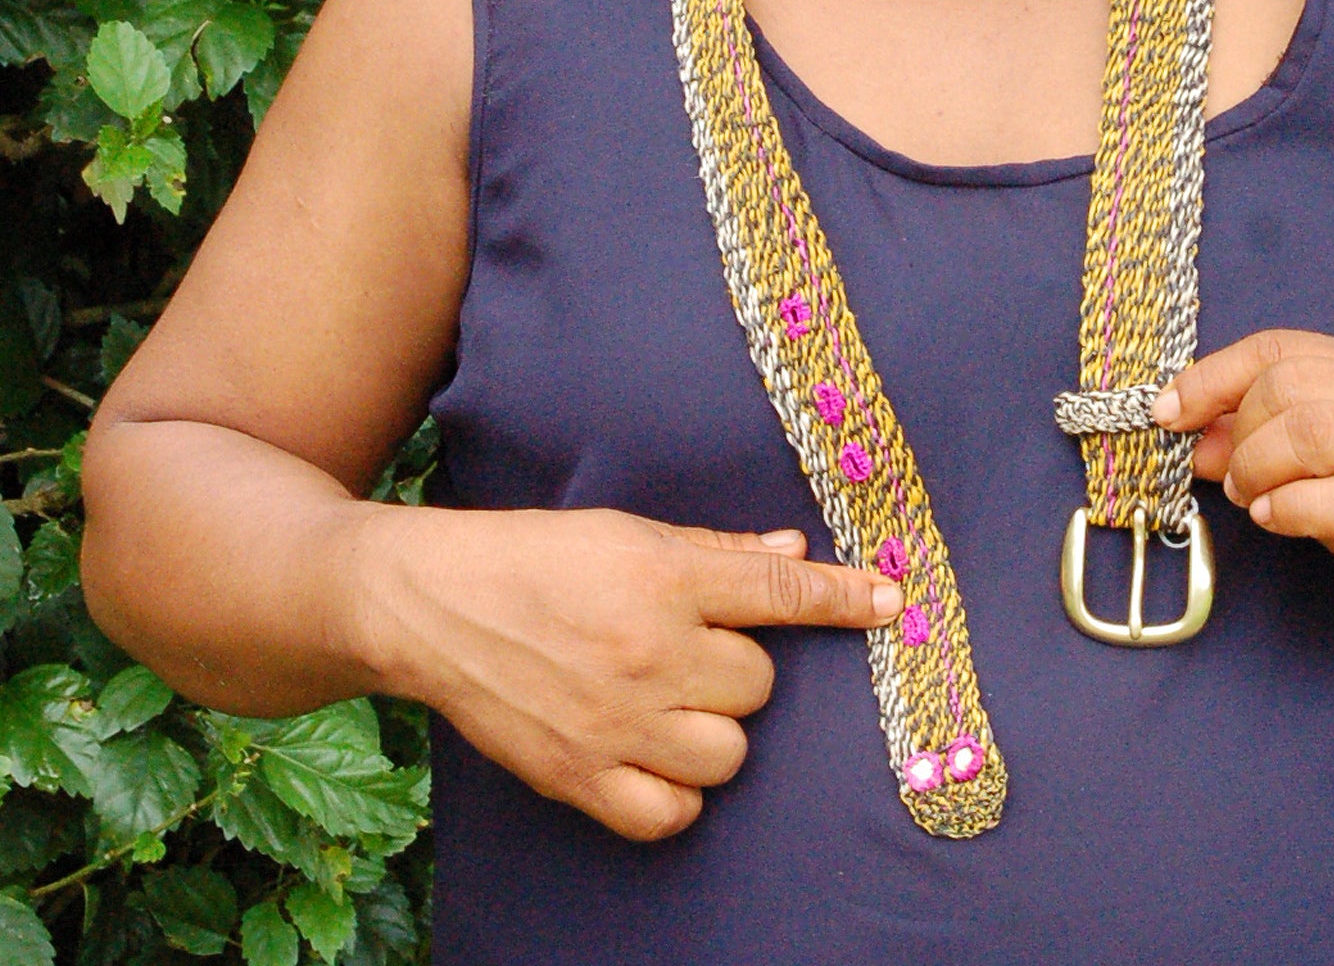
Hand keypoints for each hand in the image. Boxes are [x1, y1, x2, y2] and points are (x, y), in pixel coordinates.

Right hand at [353, 504, 898, 839]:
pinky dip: (677, 792)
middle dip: (740, 670)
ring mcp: (614, 723)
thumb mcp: (630, 530)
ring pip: (728, 753)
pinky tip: (658, 756)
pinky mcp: (578, 777)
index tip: (891, 603)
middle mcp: (648, 653)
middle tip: (695, 649)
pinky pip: (672, 813)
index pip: (780, 595)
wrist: (432, 605)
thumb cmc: (538, 557)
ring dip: (715, 730)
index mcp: (664, 577)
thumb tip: (798, 554)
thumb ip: (719, 549)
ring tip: (674, 702)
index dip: (845, 600)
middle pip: (758, 687)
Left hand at [1156, 330, 1333, 642]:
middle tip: (1229, 476)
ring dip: (1258, 468)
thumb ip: (1268, 435)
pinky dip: (1290, 507)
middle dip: (1238, 432)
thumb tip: (1196, 435)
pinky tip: (1278, 520)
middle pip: (1287, 385)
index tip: (1168, 412)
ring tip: (1255, 500)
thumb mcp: (1332, 453)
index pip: (1279, 347)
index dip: (1211, 376)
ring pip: (1310, 430)